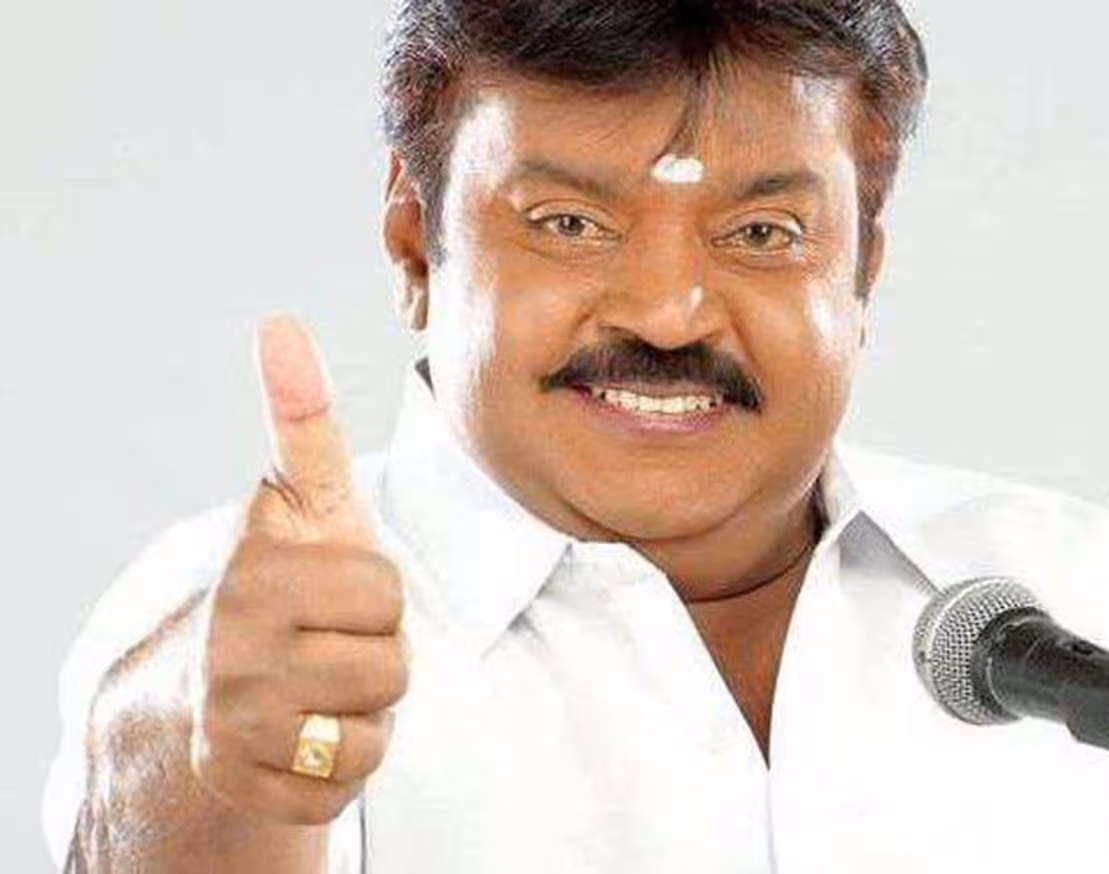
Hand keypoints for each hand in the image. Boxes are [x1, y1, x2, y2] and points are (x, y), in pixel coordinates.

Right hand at [190, 315, 407, 824]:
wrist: (221, 683)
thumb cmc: (291, 581)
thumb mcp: (306, 504)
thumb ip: (304, 422)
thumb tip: (281, 323)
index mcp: (254, 575)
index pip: (383, 592)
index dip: (378, 591)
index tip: (336, 584)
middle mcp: (231, 653)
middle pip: (389, 667)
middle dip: (379, 654)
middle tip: (333, 641)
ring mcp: (234, 727)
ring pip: (373, 731)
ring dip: (366, 711)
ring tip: (324, 685)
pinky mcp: (247, 787)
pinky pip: (346, 785)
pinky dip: (342, 764)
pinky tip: (307, 735)